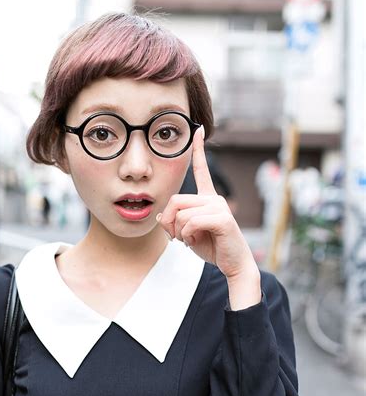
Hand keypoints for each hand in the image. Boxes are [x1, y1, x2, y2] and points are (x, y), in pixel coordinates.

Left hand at [157, 125, 258, 280]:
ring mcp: (219, 207)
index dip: (198, 151)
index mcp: (207, 199)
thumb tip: (161, 217)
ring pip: (182, 214)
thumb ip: (174, 224)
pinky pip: (192, 223)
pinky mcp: (222, 219)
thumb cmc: (212, 248)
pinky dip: (188, 236)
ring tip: (190, 241)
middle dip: (170, 222)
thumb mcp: (188, 236)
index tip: (198, 130)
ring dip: (179, 233)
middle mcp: (214, 198)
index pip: (201, 171)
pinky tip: (197, 242)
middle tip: (177, 238)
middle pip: (176, 200)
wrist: (234, 264)